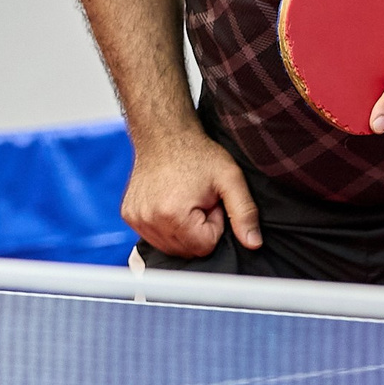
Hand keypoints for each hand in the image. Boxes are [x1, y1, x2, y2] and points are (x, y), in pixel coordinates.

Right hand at [121, 130, 259, 257]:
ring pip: (170, 247)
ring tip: (186, 200)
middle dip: (198, 229)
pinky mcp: (129, 216)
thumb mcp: (230, 178)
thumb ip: (244, 212)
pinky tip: (169, 202)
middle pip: (186, 251)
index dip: (214, 224)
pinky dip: (166, 226)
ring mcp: (137, 219)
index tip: (210, 201)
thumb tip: (253, 243)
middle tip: (198, 199)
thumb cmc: (198, 153)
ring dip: (182, 230)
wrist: (164, 133)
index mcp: (173, 215)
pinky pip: (155, 237)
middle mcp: (150, 220)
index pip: (204, 246)